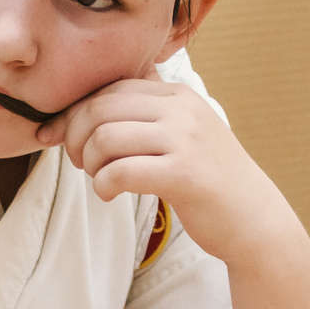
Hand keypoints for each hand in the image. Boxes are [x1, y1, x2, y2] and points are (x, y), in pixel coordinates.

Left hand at [45, 77, 309, 308]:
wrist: (255, 220)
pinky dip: (103, 185)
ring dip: (90, 164)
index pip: (108, 88)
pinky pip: (120, 171)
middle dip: (75, 137)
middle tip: (80, 163)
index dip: (72, 112)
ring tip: (99, 180)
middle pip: (99, 108)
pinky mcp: (184, 174)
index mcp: (177, 94)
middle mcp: (181, 109)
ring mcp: (185, 139)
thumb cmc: (208, 181)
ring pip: (105, 137)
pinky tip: (110, 195)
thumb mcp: (181, 134)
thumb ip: (144, 115)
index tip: (54, 136)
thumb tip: (83, 108)